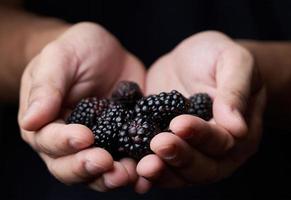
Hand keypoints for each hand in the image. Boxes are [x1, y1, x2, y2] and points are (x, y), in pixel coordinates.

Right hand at [18, 22, 145, 190]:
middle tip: (106, 163)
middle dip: (87, 167)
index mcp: (46, 122)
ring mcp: (97, 144)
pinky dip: (135, 169)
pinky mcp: (121, 142)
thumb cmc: (77, 50)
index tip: (84, 136)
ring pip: (98, 171)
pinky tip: (145, 172)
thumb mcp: (60, 58)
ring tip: (128, 174)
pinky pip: (126, 160)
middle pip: (70, 166)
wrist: (106, 53)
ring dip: (111, 177)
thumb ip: (46, 88)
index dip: (64, 142)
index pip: (49, 140)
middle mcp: (68, 140)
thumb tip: (30, 121)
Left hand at [136, 31, 265, 189]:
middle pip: (202, 166)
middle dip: (179, 156)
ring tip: (144, 166)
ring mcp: (190, 151)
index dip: (201, 134)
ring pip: (180, 173)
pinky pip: (160, 165)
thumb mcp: (233, 61)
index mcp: (238, 131)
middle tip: (158, 145)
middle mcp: (216, 150)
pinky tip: (133, 169)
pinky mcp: (167, 146)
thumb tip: (238, 128)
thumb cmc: (217, 56)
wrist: (190, 60)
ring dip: (162, 171)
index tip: (179, 123)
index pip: (222, 140)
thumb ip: (235, 91)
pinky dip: (149, 171)